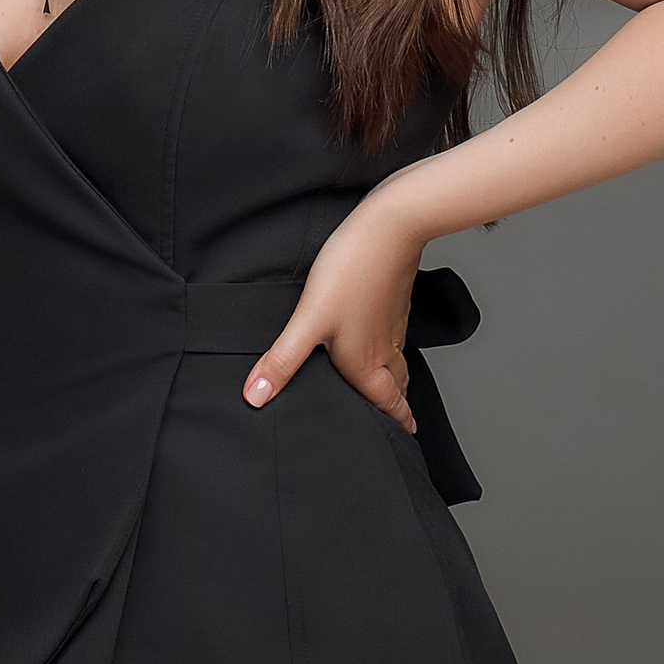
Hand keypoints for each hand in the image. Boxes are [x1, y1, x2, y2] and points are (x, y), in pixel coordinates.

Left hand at [241, 192, 424, 430]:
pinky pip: (397, 337)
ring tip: (395, 389)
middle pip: (397, 386)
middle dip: (399, 406)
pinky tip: (382, 340)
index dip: (397, 422)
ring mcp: (392, 323)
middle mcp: (384, 348)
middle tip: (403, 421)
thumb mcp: (308, 321)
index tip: (407, 435)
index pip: (387, 403)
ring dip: (399, 380)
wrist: (390, 228)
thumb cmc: (351, 272)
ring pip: (399, 362)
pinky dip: (394, 351)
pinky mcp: (393, 300)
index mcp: (366, 362)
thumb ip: (282, 361)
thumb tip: (255, 397)